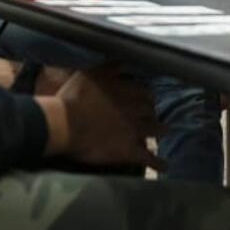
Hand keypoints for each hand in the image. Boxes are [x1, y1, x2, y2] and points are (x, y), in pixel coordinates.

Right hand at [40, 66, 165, 170]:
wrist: (65, 124)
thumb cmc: (73, 97)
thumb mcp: (91, 73)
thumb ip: (110, 67)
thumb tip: (123, 62)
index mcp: (126, 90)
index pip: (144, 90)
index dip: (145, 94)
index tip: (145, 97)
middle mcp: (135, 108)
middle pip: (152, 109)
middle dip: (153, 110)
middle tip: (152, 113)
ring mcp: (135, 130)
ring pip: (156, 129)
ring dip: (161, 130)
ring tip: (164, 131)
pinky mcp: (129, 150)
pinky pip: (149, 157)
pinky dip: (158, 162)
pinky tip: (164, 166)